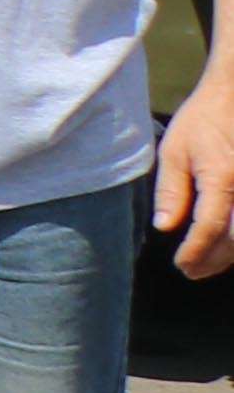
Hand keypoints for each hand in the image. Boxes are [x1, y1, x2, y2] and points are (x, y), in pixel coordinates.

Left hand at [159, 85, 233, 286]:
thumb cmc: (204, 120)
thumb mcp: (175, 151)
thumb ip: (172, 191)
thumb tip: (165, 226)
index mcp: (222, 178)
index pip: (210, 228)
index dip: (195, 252)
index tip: (181, 264)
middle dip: (214, 261)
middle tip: (190, 271)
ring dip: (230, 255)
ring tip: (206, 264)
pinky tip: (226, 246)